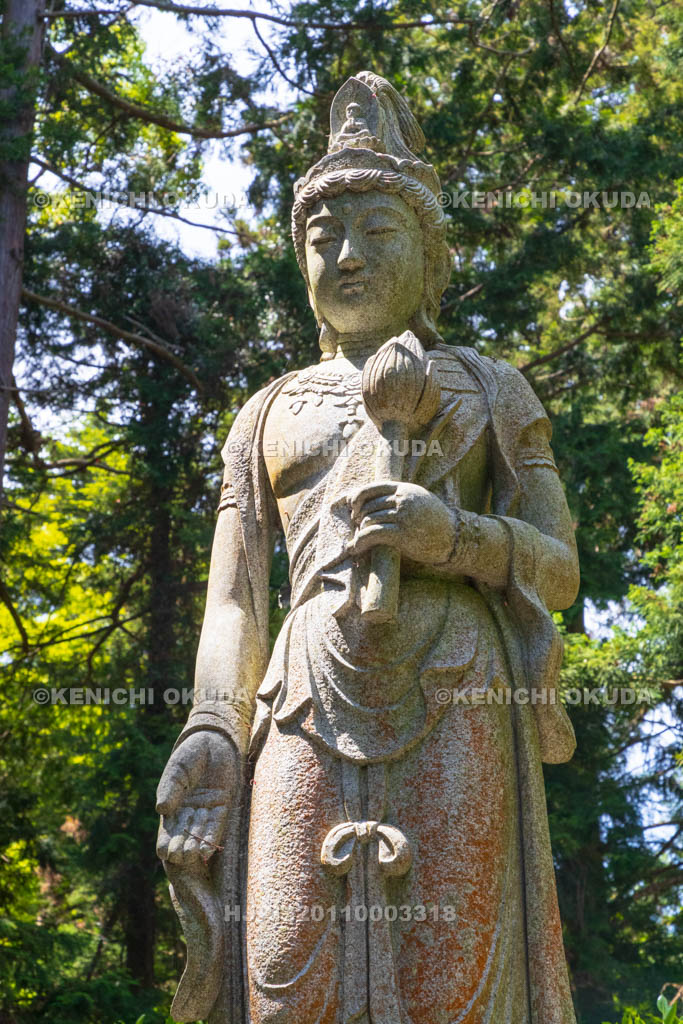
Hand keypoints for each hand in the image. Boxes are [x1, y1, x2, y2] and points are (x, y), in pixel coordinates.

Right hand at [156, 730, 238, 870]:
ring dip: (196, 845)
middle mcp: (190, 811)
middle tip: (179, 856)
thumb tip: (161, 809)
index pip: (168, 830)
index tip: (164, 852)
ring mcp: (206, 809)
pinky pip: (217, 824)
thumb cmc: (190, 754)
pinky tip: (207, 849)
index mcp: (174, 805)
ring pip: (200, 833)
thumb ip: (170, 788)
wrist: (213, 740)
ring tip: (192, 856)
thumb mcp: (177, 770)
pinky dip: (211, 836)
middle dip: (181, 847)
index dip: (166, 842)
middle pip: (184, 835)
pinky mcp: (222, 804)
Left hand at [345, 481, 455, 566]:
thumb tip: (370, 503)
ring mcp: (403, 516)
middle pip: (368, 506)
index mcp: (405, 488)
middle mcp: (403, 499)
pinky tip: (356, 548)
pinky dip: (360, 542)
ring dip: (359, 533)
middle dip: (358, 519)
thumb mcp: (418, 500)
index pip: (372, 488)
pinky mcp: (402, 534)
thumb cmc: (435, 521)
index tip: (352, 509)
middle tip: (357, 530)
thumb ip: (398, 497)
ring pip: (368, 520)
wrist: (456, 537)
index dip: (357, 497)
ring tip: (357, 542)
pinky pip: (373, 534)